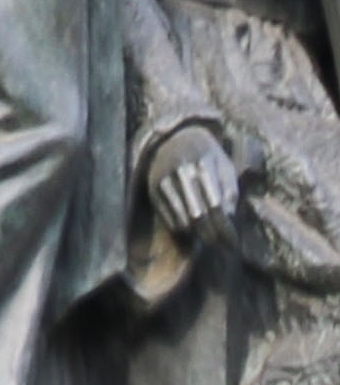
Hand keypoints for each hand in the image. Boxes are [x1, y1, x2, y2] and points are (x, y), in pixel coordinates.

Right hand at [147, 125, 238, 246]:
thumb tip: (228, 218)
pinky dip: (183, 230)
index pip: (215, 204)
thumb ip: (230, 190)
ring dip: (198, 235)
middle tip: (222, 246)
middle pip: (197, 215)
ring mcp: (164, 180)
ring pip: (182, 221)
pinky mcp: (153, 190)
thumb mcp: (224, 166)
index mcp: (203, 162)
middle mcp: (181, 171)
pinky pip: (169, 221)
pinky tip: (193, 229)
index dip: (225, 227)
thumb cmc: (207, 156)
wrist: (175, 138)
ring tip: (209, 236)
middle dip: (212, 236)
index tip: (232, 242)